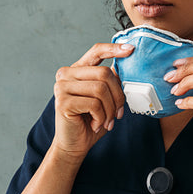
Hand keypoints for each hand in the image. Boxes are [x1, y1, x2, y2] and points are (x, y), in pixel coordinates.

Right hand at [52, 42, 133, 159]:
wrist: (75, 144)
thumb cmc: (91, 121)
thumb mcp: (105, 98)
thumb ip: (111, 81)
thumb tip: (124, 67)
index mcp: (77, 70)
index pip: (96, 51)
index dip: (114, 49)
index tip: (131, 49)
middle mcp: (66, 74)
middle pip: (104, 73)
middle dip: (118, 96)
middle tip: (118, 113)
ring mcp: (62, 87)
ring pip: (101, 89)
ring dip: (110, 109)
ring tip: (107, 121)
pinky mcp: (63, 102)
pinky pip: (94, 104)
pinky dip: (101, 117)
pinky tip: (96, 124)